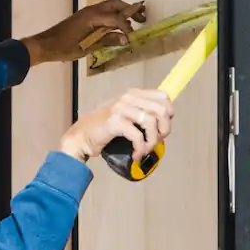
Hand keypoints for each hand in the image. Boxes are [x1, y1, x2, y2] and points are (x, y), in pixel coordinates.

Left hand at [23, 0, 144, 66]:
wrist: (45, 44)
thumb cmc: (64, 47)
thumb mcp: (87, 47)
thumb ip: (107, 41)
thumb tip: (126, 39)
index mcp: (92, 16)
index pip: (115, 17)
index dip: (126, 26)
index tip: (132, 36)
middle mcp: (92, 10)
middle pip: (116, 4)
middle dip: (130, 10)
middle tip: (142, 19)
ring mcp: (88, 12)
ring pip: (110, 6)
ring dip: (123, 12)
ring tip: (135, 22)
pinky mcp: (86, 17)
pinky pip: (104, 12)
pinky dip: (115, 16)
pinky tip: (119, 26)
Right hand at [59, 85, 173, 166]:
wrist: (80, 137)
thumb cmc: (103, 129)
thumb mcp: (125, 114)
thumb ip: (141, 112)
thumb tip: (164, 122)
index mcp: (132, 94)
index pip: (163, 97)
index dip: (168, 114)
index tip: (161, 128)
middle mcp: (127, 98)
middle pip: (161, 111)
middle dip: (163, 130)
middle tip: (155, 142)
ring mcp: (120, 108)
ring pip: (151, 123)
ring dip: (151, 142)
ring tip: (144, 150)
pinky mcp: (114, 122)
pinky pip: (137, 136)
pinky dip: (140, 149)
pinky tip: (136, 155)